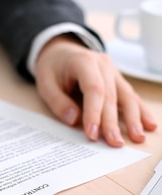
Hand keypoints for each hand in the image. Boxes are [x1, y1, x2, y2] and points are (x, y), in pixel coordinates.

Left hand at [34, 35, 156, 145]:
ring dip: (133, 118)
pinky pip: (130, 95)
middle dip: (113, 122)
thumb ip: (58, 102)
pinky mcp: (117, 80)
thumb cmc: (52, 68)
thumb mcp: (44, 83)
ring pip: (126, 95)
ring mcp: (113, 71)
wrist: (60, 51)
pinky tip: (149, 124)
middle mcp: (102, 64)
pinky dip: (140, 111)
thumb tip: (74, 120)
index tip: (92, 134)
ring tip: (138, 137)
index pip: (93, 88)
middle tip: (115, 143)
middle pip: (111, 95)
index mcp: (83, 61)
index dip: (94, 112)